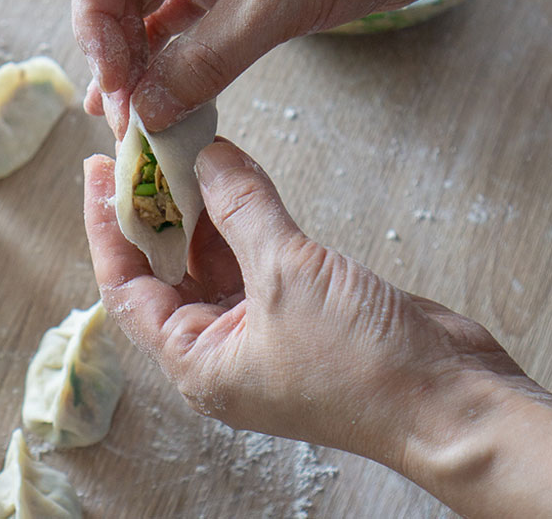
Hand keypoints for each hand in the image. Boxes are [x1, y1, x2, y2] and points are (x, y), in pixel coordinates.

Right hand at [72, 0, 450, 136]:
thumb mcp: (275, 3)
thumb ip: (203, 62)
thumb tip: (146, 113)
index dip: (93, 19)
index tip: (111, 79)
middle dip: (114, 49)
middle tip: (123, 112)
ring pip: (144, 6)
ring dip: (138, 60)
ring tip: (133, 117)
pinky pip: (180, 20)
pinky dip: (170, 59)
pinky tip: (160, 100)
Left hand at [84, 139, 551, 516]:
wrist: (451, 400)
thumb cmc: (363, 365)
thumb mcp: (287, 275)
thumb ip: (241, 209)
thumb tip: (205, 157)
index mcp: (197, 361)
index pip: (126, 288)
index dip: (107, 229)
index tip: (99, 173)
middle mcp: (221, 348)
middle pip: (165, 270)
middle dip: (153, 211)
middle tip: (142, 151)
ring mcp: (262, 329)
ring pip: (212, 259)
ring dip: (198, 209)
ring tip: (182, 151)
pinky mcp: (301, 309)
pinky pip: (255, 255)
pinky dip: (243, 216)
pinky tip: (233, 175)